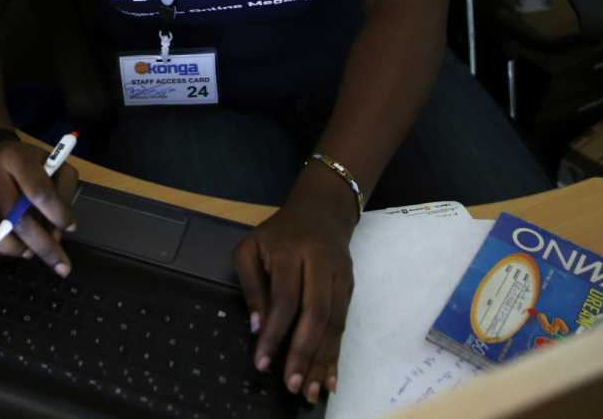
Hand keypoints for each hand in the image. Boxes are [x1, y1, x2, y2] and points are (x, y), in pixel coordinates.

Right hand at [0, 140, 78, 274]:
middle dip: (42, 245)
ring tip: (28, 252)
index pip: (39, 191)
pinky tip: (8, 249)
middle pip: (15, 217)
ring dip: (12, 249)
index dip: (58, 214)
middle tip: (60, 264)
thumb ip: (63, 191)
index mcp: (15, 157)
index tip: (70, 227)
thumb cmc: (26, 164)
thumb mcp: (52, 165)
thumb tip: (61, 229)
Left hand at [233, 171, 357, 404]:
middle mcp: (321, 264)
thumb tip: (258, 328)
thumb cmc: (278, 233)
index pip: (285, 298)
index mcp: (292, 251)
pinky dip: (336, 354)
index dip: (275, 333)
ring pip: (335, 323)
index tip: (262, 363)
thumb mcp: (251, 248)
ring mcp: (341, 277)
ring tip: (311, 391)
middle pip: (316, 313)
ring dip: (323, 361)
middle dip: (304, 353)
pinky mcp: (351, 288)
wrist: (322, 210)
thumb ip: (252, 286)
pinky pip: (344, 325)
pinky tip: (330, 378)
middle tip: (291, 385)